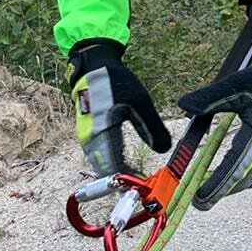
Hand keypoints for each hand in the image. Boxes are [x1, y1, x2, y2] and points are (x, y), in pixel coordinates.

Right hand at [68, 40, 172, 175]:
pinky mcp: (88, 131)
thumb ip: (152, 128)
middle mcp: (89, 139)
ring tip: (134, 176)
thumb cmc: (116, 82)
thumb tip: (165, 150)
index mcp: (101, 133)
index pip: (113, 166)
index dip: (128, 179)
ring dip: (115, 171)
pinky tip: (122, 162)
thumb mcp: (141, 103)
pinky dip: (110, 160)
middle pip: (104, 168)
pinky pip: (98, 153)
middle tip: (141, 184)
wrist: (94, 65)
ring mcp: (86, 135)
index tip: (144, 185)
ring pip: (100, 162)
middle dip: (121, 178)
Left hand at [177, 45, 251, 209]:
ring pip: (250, 178)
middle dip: (220, 191)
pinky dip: (242, 177)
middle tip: (199, 200)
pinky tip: (231, 172)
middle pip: (241, 180)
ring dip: (231, 185)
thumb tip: (184, 105)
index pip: (234, 170)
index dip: (216, 186)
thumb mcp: (237, 85)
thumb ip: (209, 98)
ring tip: (210, 188)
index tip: (199, 199)